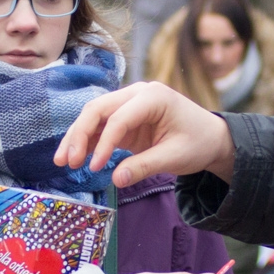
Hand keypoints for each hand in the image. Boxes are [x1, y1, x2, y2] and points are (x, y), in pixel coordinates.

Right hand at [54, 82, 236, 185]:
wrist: (210, 137)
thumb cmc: (197, 143)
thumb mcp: (175, 157)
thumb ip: (145, 166)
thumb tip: (116, 180)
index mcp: (153, 97)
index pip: (119, 118)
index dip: (103, 143)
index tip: (95, 167)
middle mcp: (137, 94)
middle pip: (98, 109)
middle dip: (80, 135)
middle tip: (68, 161)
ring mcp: (129, 103)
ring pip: (93, 116)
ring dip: (77, 137)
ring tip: (62, 161)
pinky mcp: (124, 117)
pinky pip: (100, 126)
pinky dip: (86, 141)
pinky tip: (75, 157)